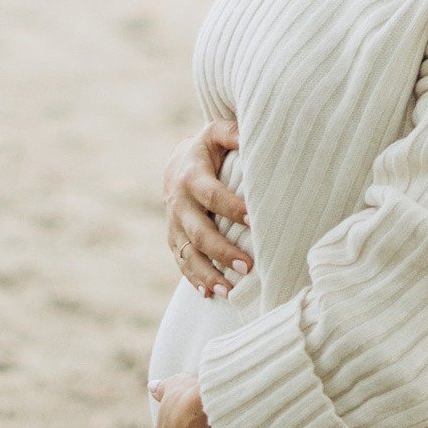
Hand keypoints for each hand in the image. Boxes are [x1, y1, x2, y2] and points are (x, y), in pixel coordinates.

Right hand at [163, 117, 250, 294]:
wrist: (177, 162)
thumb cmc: (208, 148)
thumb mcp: (216, 133)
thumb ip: (232, 132)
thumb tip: (250, 135)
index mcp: (191, 175)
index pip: (211, 195)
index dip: (231, 208)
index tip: (253, 220)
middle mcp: (179, 203)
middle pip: (198, 231)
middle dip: (222, 251)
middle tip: (248, 266)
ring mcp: (174, 224)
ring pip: (188, 253)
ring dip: (207, 274)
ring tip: (228, 291)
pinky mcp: (174, 239)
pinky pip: (181, 262)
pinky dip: (194, 279)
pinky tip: (209, 294)